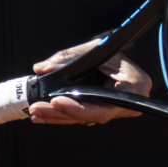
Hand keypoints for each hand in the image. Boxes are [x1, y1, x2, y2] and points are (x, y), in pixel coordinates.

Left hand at [29, 45, 151, 124]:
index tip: (55, 102)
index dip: (77, 108)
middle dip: (60, 114)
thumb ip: (68, 57)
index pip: (102, 107)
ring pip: (83, 118)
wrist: (125, 57)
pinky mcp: (102, 110)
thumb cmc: (114, 51)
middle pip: (89, 115)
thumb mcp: (95, 48)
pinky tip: (44, 115)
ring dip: (57, 116)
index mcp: (131, 88)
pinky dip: (62, 115)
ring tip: (35, 112)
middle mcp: (125, 105)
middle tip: (36, 109)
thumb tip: (42, 68)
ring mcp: (114, 110)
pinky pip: (81, 116)